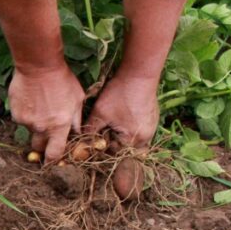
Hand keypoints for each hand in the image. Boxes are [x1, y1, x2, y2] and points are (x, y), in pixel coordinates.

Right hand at [7, 64, 84, 161]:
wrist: (38, 65)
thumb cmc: (62, 80)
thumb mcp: (77, 98)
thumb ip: (76, 120)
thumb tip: (77, 134)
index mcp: (59, 126)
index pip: (55, 153)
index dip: (53, 161)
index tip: (51, 163)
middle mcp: (42, 128)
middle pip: (39, 147)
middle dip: (42, 145)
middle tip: (45, 133)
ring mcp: (27, 122)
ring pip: (30, 131)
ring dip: (34, 124)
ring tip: (39, 106)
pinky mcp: (16, 114)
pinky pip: (21, 120)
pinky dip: (25, 114)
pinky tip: (31, 101)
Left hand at [84, 75, 160, 198]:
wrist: (140, 73)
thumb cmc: (120, 93)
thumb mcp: (100, 113)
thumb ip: (90, 130)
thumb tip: (79, 143)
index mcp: (133, 141)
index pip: (115, 156)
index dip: (102, 155)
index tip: (91, 154)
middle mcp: (146, 138)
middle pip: (126, 153)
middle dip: (112, 151)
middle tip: (99, 147)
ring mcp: (151, 128)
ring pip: (133, 143)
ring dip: (120, 142)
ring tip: (109, 135)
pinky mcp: (151, 119)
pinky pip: (138, 133)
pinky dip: (127, 133)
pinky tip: (119, 125)